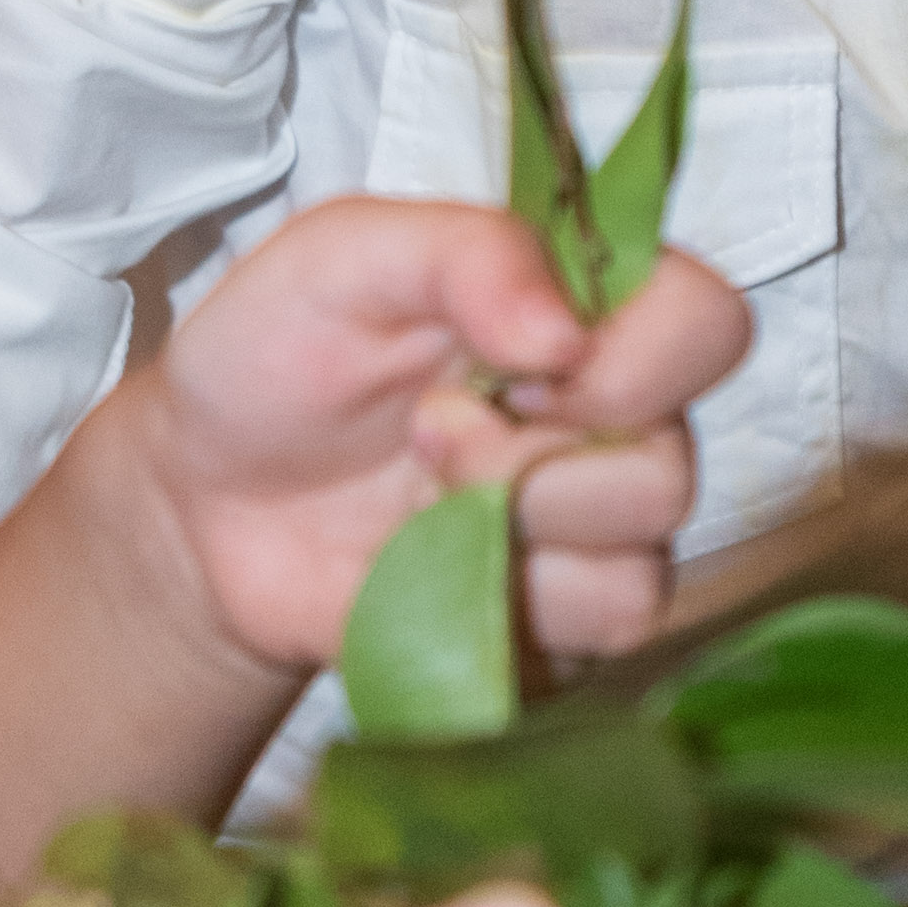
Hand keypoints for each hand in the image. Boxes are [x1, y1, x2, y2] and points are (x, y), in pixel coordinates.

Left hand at [105, 187, 748, 693]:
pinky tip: (424, 571)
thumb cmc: (278, 356)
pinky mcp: (552, 632)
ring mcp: (588, 537)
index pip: (706, 323)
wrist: (201, 502)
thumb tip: (567, 329)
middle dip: (531, 464)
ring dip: (503, 539)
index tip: (519, 366)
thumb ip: (465, 254)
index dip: (638, 358)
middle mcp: (613, 423)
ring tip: (414, 502)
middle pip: (675, 468)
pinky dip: (495, 615)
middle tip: (425, 433)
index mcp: (586, 311)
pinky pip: (579, 652)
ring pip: (637, 571)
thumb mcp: (344, 257)